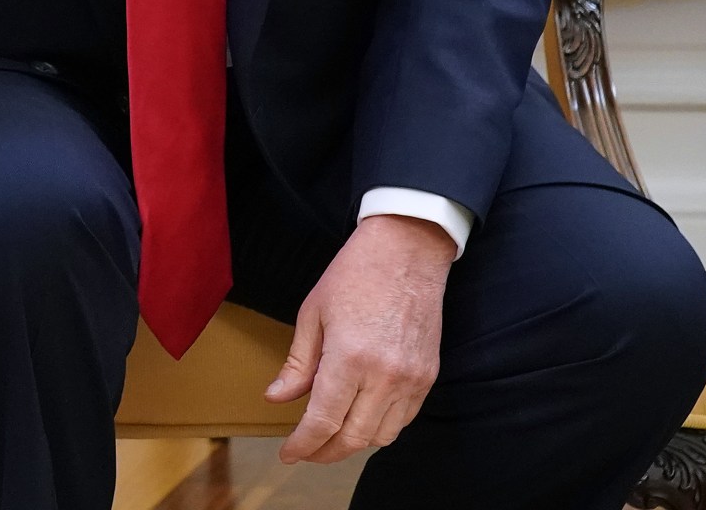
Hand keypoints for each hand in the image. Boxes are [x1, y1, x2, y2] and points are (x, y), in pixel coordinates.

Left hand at [264, 213, 452, 463]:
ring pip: (382, 436)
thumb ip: (298, 363)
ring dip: (354, 444)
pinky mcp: (429, 376)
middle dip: (325, 452)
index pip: (324, 420)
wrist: (407, 251)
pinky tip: (361, 419)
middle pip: (354, 437)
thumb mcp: (312, 314)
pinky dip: (380, 428)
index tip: (288, 454)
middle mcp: (385, 376)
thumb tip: (277, 398)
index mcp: (350, 358)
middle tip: (305, 451)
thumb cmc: (354, 275)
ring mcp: (412, 380)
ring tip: (330, 437)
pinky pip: (404, 420)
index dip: (304, 444)